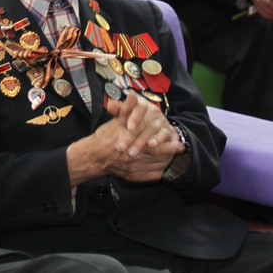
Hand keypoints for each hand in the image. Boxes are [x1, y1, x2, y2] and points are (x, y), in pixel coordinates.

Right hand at [66, 91, 183, 184]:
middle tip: (179, 148)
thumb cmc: (104, 137)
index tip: (179, 143)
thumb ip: (127, 108)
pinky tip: (162, 165)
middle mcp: (135, 158)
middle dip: (171, 152)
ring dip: (167, 161)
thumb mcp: (115, 121)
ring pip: (158, 166)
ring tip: (173, 155)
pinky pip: (153, 176)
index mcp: (133, 143)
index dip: (170, 144)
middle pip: (160, 157)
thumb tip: (133, 95)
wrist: (93, 156)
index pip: (157, 145)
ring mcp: (135, 170)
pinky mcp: (135, 178)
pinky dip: (160, 170)